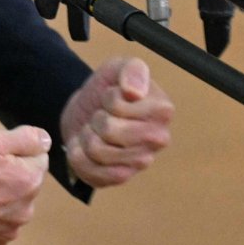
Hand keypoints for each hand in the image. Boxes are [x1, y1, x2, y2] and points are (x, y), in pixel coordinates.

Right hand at [0, 125, 50, 244]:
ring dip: (1, 196)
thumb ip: (27, 138)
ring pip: (14, 205)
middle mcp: (24, 212)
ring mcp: (7, 232)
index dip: (17, 152)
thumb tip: (46, 142)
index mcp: (28, 182)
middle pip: (28, 183)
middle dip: (11, 174)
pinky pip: (0, 224)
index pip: (39, 159)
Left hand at [60, 57, 173, 187]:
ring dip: (87, 136)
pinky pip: (91, 172)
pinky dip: (80, 156)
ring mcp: (141, 161)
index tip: (114, 96)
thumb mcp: (119, 66)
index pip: (118, 105)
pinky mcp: (122, 177)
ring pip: (97, 151)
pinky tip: (88, 147)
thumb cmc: (109, 88)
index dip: (108, 98)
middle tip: (102, 115)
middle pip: (109, 130)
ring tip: (96, 129)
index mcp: (163, 110)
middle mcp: (158, 139)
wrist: (89, 111)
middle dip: (96, 118)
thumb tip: (134, 92)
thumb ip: (132, 69)